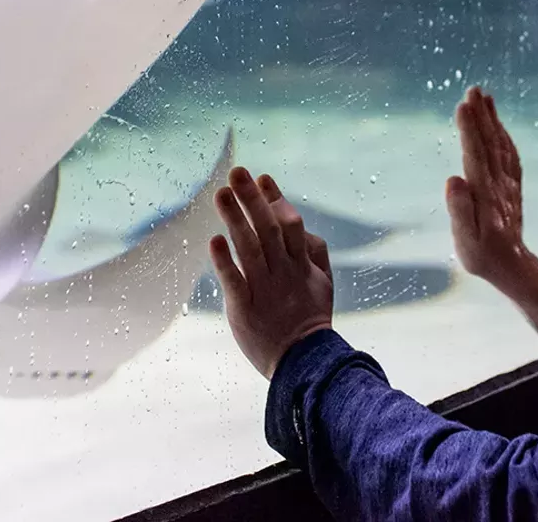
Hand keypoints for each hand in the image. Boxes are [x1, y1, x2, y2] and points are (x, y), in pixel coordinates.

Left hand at [209, 166, 333, 378]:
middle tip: (237, 172)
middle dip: (253, 199)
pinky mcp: (246, 309)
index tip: (261, 177)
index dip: (275, 199)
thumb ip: (313, 251)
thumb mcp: (322, 283)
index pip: (290, 223)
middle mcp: (283, 272)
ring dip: (235, 219)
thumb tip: (299, 221)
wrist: (304, 365)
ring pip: (250, 248)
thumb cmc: (310, 320)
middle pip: (269, 228)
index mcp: (301, 264)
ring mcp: (265, 290)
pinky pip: (235, 282)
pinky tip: (214, 240)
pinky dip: (224, 261)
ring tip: (221, 194)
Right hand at [446, 86, 530, 292]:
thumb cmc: (483, 255)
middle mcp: (498, 183)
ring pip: (500, 144)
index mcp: (485, 193)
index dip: (469, 129)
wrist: (513, 266)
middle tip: (473, 90)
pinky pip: (508, 153)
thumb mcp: (466, 241)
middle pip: (489, 142)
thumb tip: (453, 179)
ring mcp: (508, 183)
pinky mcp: (511, 185)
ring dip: (492, 119)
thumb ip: (459, 210)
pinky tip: (498, 124)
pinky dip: (502, 134)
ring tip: (484, 97)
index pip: (475, 154)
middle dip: (480, 115)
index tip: (462, 105)